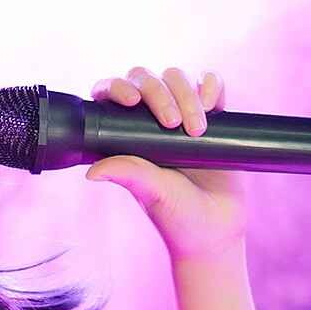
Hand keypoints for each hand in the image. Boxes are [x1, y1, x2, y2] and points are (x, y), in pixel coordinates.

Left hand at [84, 65, 246, 264]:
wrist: (218, 230)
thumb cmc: (179, 217)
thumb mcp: (152, 193)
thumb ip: (128, 174)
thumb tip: (92, 171)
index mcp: (127, 137)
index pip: (113, 96)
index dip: (117, 87)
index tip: (132, 102)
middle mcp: (151, 123)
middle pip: (147, 80)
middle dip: (160, 93)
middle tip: (174, 123)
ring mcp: (182, 117)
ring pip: (178, 79)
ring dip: (188, 94)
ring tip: (198, 130)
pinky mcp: (213, 117)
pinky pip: (211, 86)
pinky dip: (212, 85)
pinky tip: (213, 103)